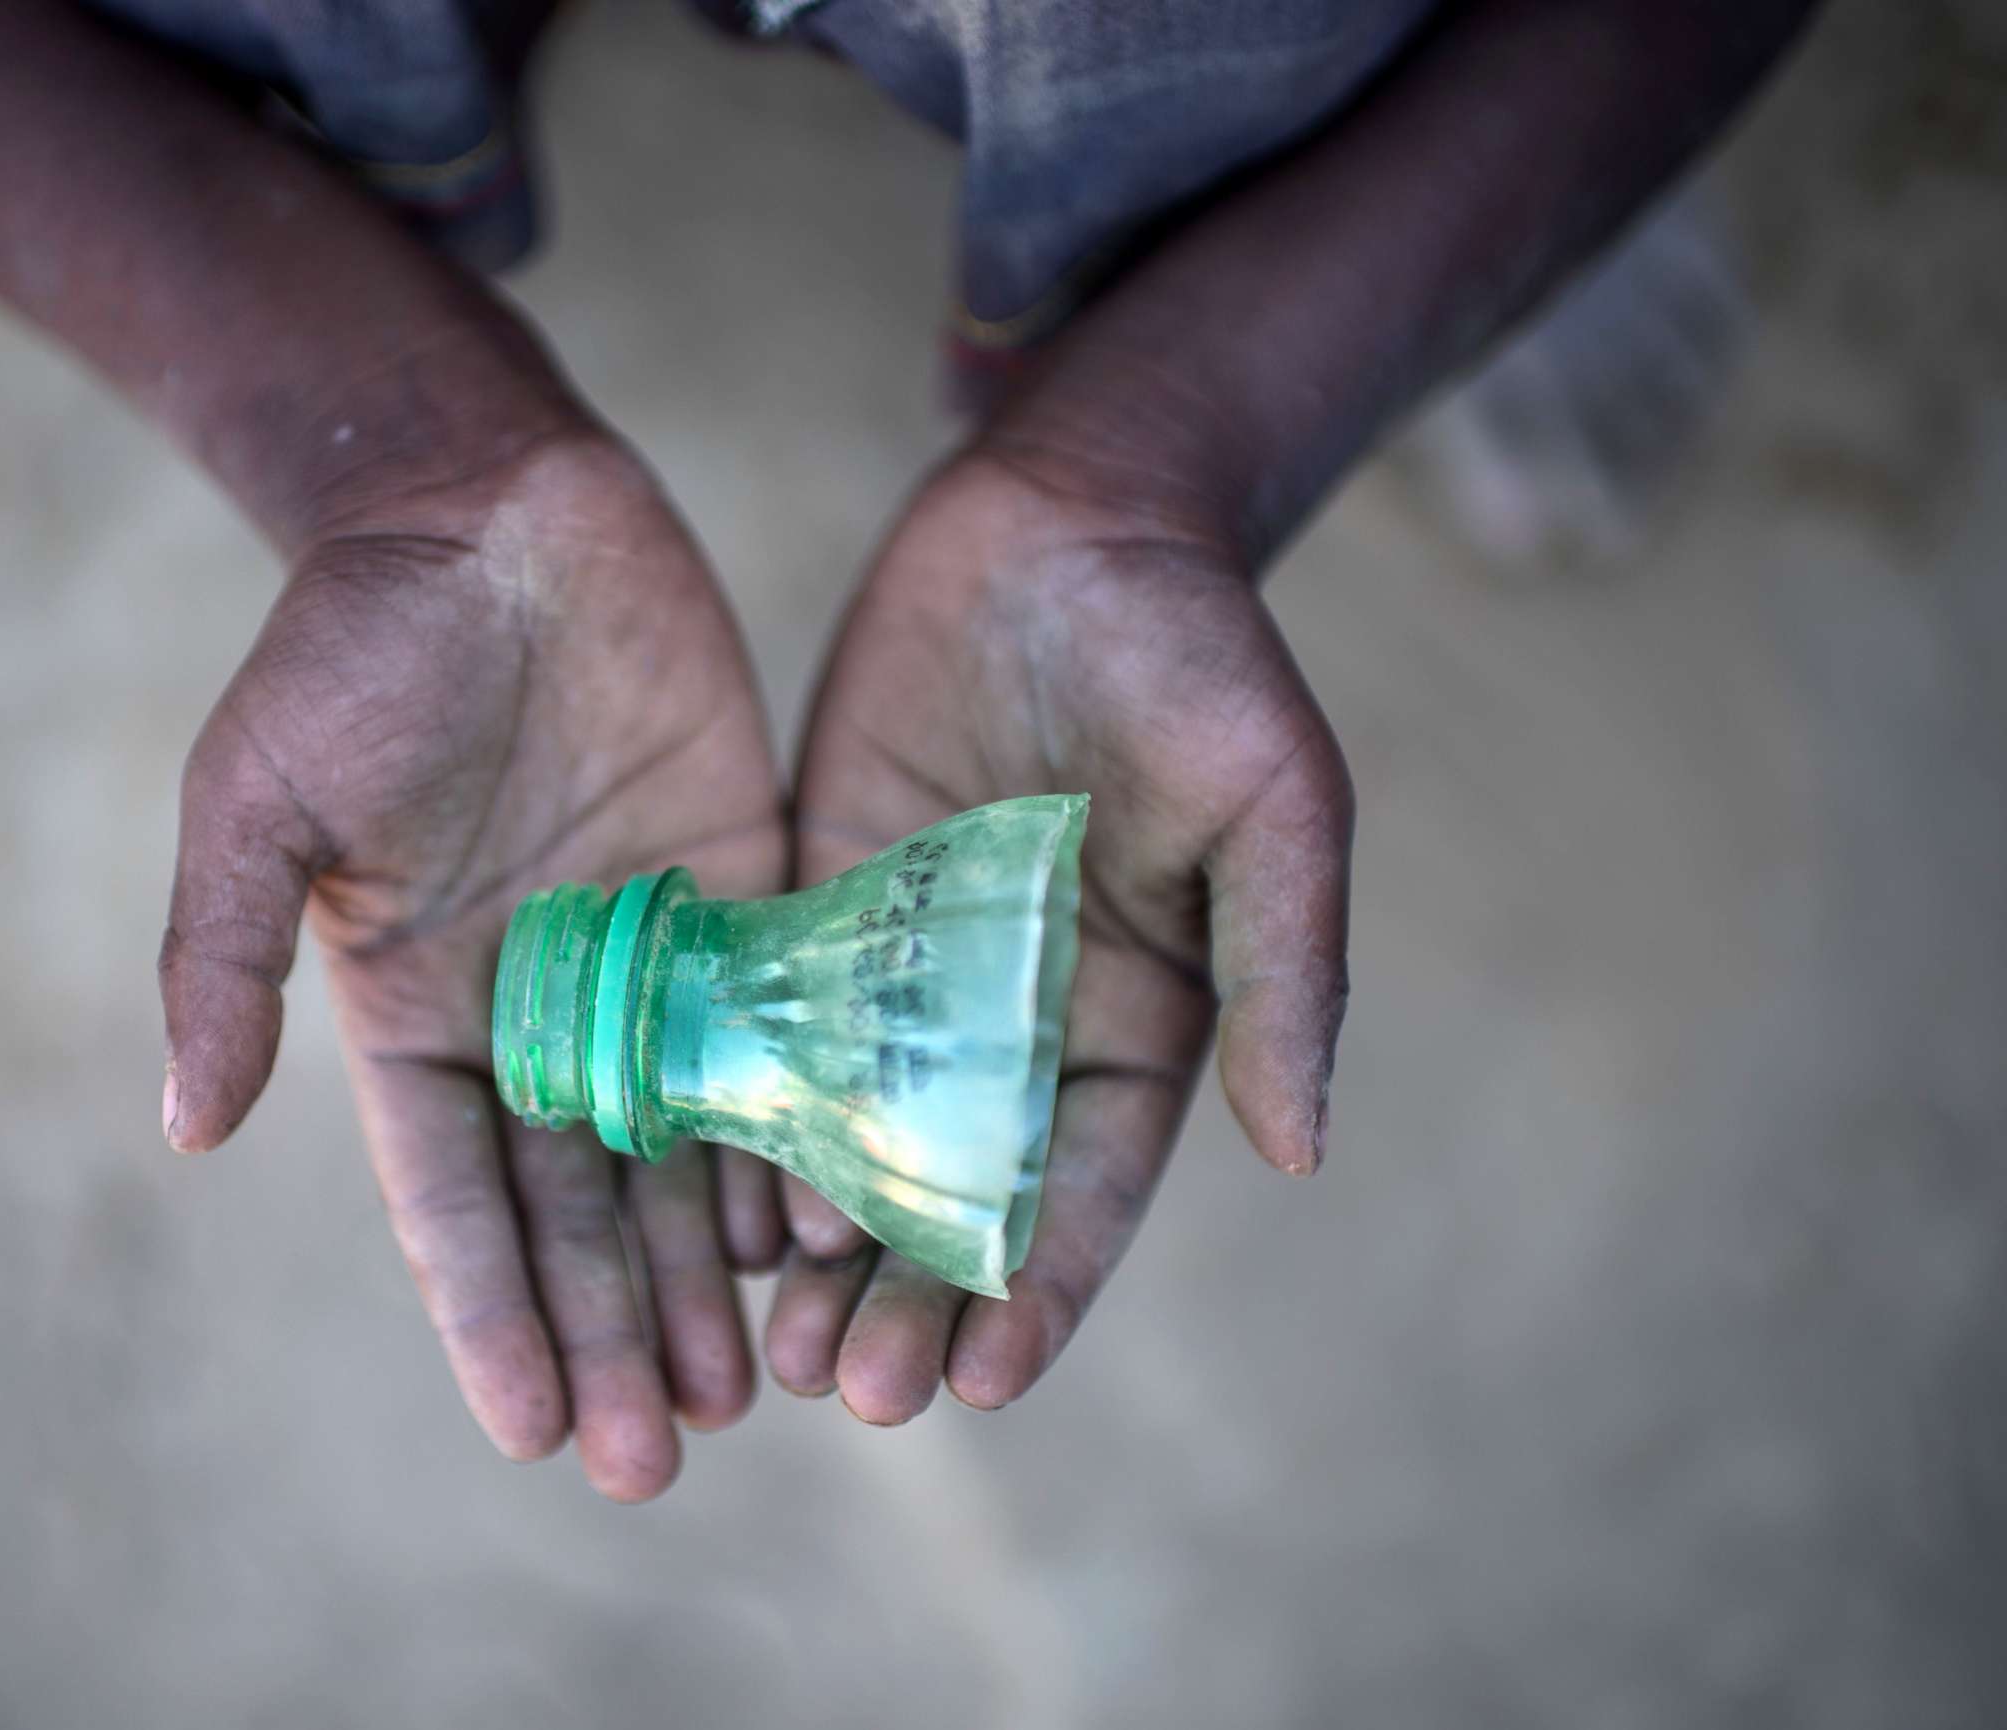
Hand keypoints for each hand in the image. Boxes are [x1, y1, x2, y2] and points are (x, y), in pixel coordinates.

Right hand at [158, 428, 787, 1499]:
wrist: (492, 504)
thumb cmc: (355, 640)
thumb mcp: (257, 797)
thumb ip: (224, 957)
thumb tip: (183, 1128)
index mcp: (417, 1006)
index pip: (452, 1197)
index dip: (490, 1315)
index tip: (533, 1433)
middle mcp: (538, 1008)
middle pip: (578, 1206)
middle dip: (611, 1332)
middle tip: (662, 1458)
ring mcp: (647, 959)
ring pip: (682, 1153)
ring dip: (702, 1278)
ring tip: (743, 1394)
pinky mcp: (745, 892)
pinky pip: (774, 1044)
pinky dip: (793, 1140)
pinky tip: (820, 1236)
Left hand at [771, 446, 1353, 1420]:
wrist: (1066, 514)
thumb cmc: (1196, 650)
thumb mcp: (1272, 805)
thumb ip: (1283, 971)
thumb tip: (1303, 1150)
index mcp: (1135, 1021)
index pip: (1083, 1194)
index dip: (1038, 1293)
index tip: (986, 1383)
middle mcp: (1011, 1021)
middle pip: (954, 1199)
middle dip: (908, 1300)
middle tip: (848, 1390)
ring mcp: (904, 969)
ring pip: (851, 1143)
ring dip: (817, 1247)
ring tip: (770, 1344)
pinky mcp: (813, 902)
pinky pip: (769, 1033)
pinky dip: (743, 1121)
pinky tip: (703, 1195)